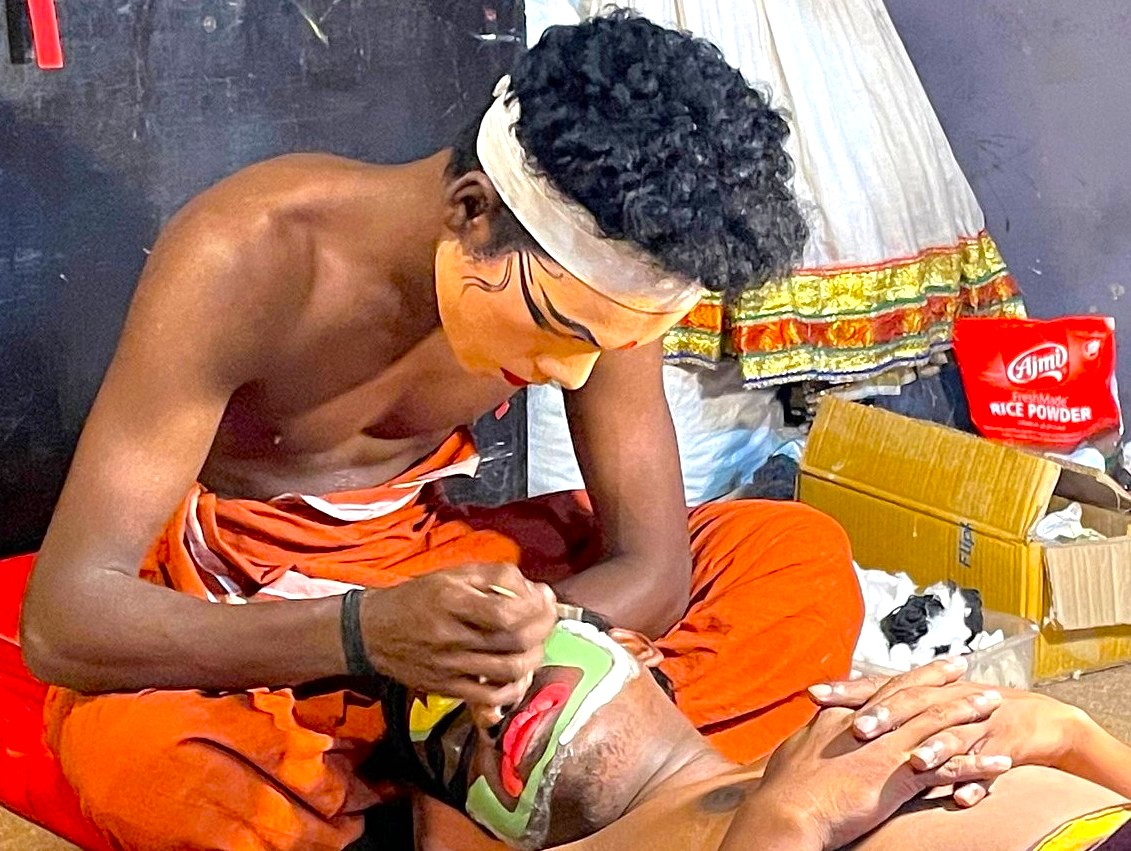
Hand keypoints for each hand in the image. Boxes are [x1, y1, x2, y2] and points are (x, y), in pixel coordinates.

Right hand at [361, 563, 555, 706]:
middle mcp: (451, 636)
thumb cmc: (417, 597)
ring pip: (509, 671)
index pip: (508, 613)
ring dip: (535, 657)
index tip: (545, 600)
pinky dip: (514, 688)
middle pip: (514, 642)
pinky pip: (490, 697)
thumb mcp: (453, 574)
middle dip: (543, 630)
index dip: (537, 608)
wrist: (371, 631)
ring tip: (537, 644)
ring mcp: (449, 666)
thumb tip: (536, 590)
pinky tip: (520, 673)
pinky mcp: (446, 688)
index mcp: (452, 601)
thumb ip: (496, 577)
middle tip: (548, 619)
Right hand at [755, 690, 1010, 849]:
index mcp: (844, 717)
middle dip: (943, 682)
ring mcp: (886, 748)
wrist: (787, 810)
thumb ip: (814, 734)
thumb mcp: (796, 750)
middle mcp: (869, 725)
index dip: (910, 677)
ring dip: (968, 713)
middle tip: (967, 669)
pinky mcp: (900, 777)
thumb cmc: (784, 789)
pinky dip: (978, 765)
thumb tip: (817, 724)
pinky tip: (1001, 764)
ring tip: (994, 704)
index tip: (930, 666)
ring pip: (937, 724)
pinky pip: (950, 769)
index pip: (884, 689)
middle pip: (914, 697)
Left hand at [808, 657, 1087, 805]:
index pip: (876, 687)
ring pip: (952, 737)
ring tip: (914, 763)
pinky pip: (989, 769)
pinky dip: (976, 781)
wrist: (1030, 717)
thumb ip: (878, 711)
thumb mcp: (918, 709)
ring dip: (933, 750)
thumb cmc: (961, 712)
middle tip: (858, 728)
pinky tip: (963, 798)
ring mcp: (973, 724)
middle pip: (910, 705)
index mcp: (917, 693)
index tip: (814, 695)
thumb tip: (825, 716)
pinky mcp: (1002, 748)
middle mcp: (941, 703)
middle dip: (885, 716)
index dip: (846, 689)